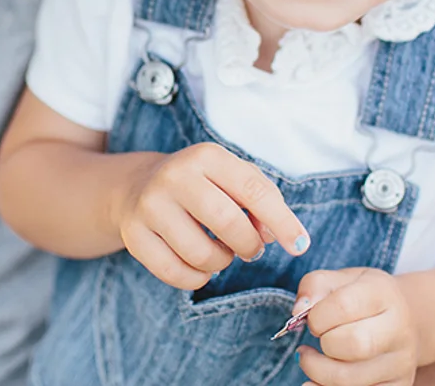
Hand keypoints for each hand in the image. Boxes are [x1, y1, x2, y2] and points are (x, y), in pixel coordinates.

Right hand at [113, 142, 309, 290]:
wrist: (138, 186)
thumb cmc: (201, 184)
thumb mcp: (232, 177)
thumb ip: (262, 199)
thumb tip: (275, 235)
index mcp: (207, 156)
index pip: (254, 191)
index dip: (283, 222)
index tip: (300, 245)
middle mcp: (175, 176)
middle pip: (227, 223)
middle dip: (249, 245)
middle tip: (251, 249)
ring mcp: (150, 206)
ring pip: (202, 254)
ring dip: (222, 262)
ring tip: (221, 251)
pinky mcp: (134, 236)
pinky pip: (177, 274)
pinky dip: (197, 278)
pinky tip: (199, 265)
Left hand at [295, 268, 419, 385]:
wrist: (405, 319)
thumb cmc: (364, 298)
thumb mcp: (341, 279)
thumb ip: (314, 286)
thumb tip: (298, 311)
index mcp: (384, 294)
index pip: (344, 305)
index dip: (317, 316)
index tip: (313, 319)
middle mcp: (399, 329)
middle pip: (355, 344)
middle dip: (324, 344)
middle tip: (317, 339)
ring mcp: (401, 363)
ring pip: (350, 379)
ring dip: (318, 372)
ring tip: (310, 360)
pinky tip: (320, 379)